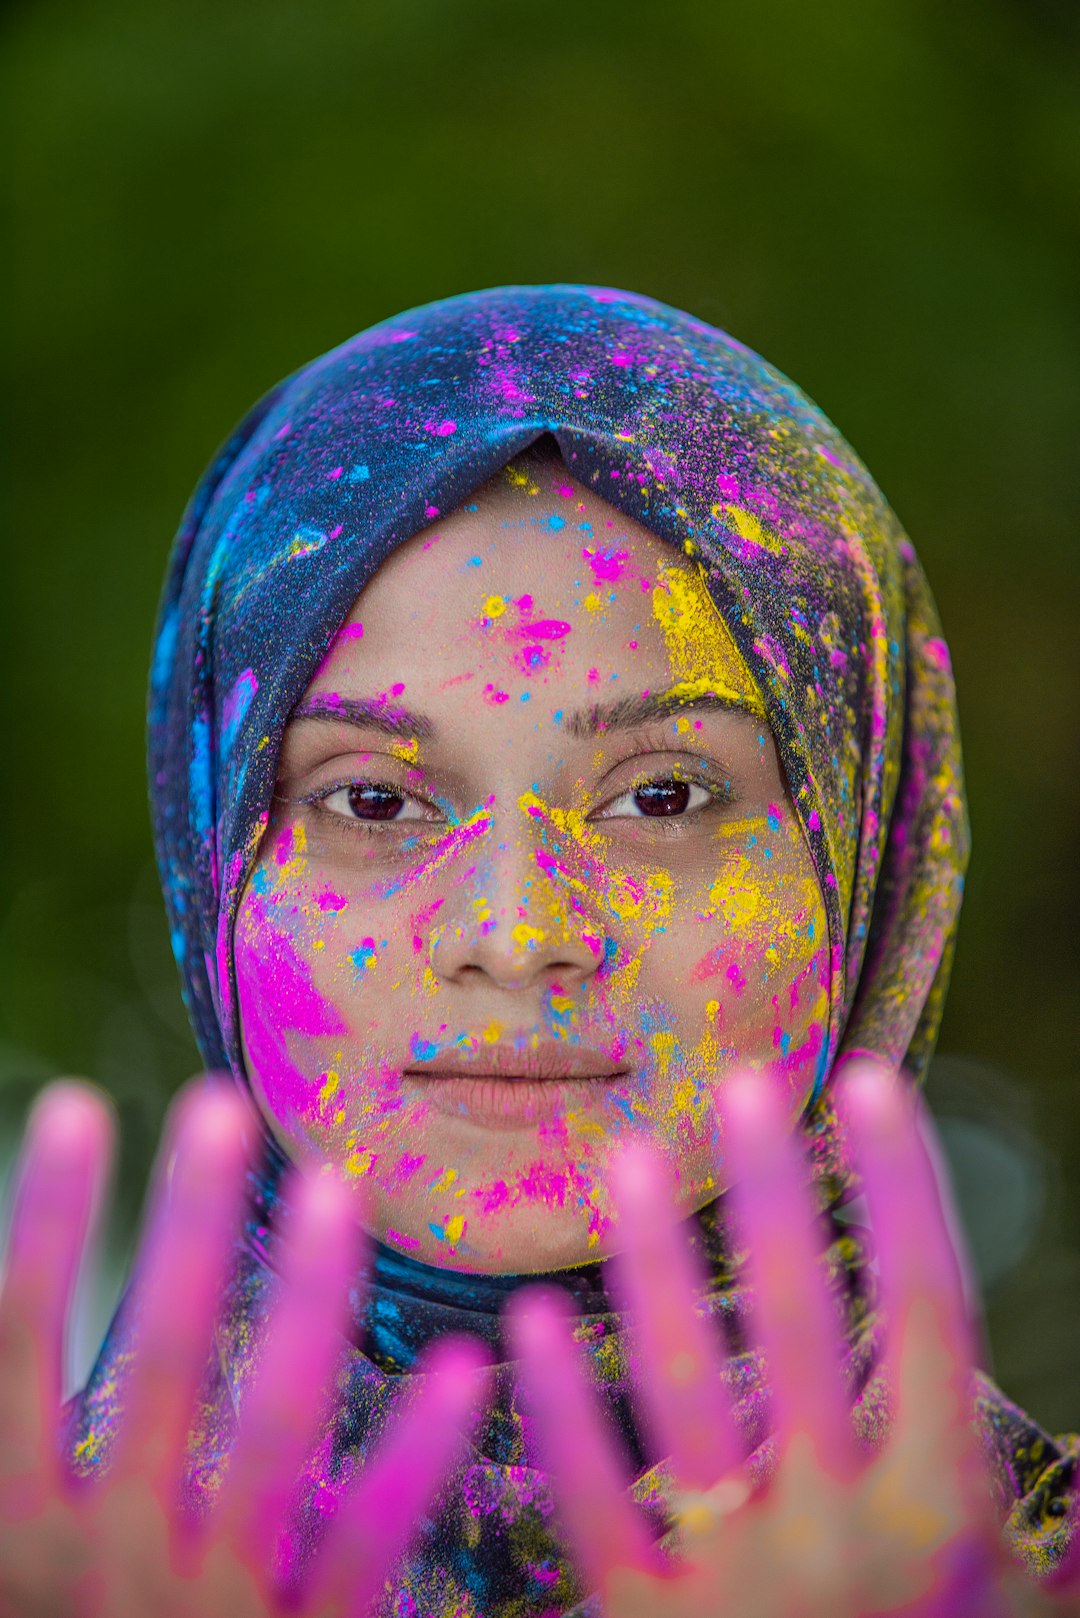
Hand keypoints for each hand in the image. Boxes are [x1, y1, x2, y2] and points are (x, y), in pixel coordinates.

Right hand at [0, 1079, 487, 1617]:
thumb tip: (18, 1315)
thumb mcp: (16, 1563)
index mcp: (17, 1531)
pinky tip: (466, 1367)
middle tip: (223, 1103)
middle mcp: (107, 1555)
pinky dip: (411, 1455)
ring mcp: (207, 1602)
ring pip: (263, 1428)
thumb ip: (27, 1441)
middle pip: (154, 1359)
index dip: (51, 1224)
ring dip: (300, 1300)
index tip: (78, 1106)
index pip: (19, 1346)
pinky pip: (360, 1544)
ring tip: (337, 1185)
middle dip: (189, 1228)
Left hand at [509, 1063, 1079, 1617]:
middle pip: (798, 1319)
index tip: (871, 1083)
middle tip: (741, 1077)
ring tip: (625, 1154)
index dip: (900, 1188)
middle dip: (771, 1187)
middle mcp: (840, 1529)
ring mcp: (734, 1579)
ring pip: (683, 1386)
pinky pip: (590, 1500)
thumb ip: (1067, 1536)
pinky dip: (559, 1408)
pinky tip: (521, 1323)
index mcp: (943, 1514)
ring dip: (650, 1261)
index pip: (926, 1309)